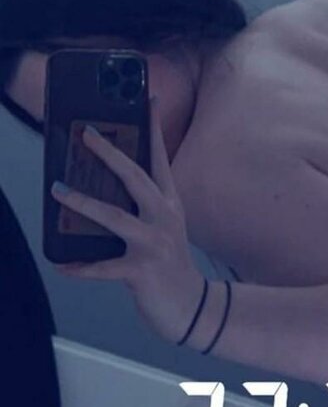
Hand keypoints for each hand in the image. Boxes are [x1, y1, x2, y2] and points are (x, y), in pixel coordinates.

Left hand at [51, 99, 204, 344]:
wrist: (191, 307)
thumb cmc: (170, 265)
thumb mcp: (162, 228)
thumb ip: (139, 207)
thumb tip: (98, 188)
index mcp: (169, 204)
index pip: (159, 158)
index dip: (153, 127)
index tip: (147, 98)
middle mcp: (164, 218)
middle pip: (136, 178)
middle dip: (110, 154)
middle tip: (86, 134)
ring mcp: (154, 244)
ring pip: (115, 216)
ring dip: (83, 202)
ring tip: (58, 190)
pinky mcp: (141, 271)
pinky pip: (103, 267)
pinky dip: (81, 267)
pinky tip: (62, 265)